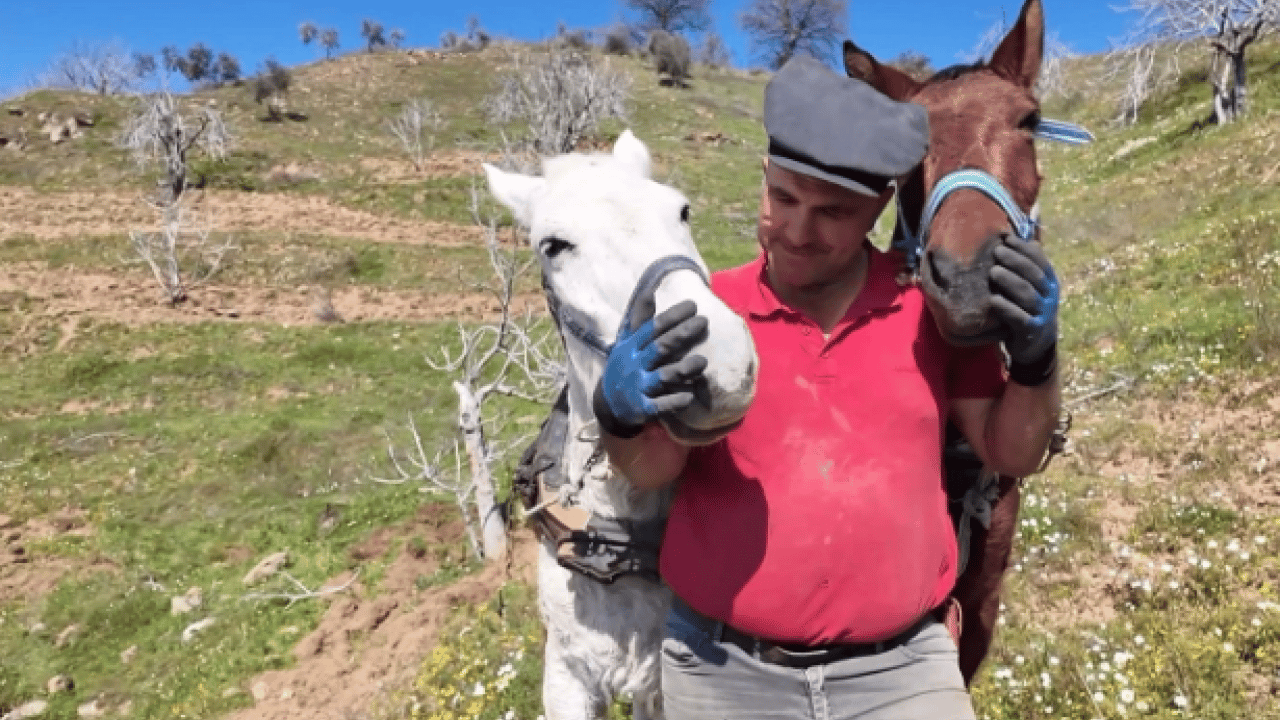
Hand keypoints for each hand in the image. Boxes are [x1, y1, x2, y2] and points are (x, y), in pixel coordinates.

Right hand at [593, 299, 707, 437]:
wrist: (608, 405)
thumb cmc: (625, 367)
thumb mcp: (627, 342)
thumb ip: (640, 319)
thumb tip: (649, 291)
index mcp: (632, 347)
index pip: (653, 328)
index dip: (672, 316)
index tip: (693, 305)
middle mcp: (635, 365)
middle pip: (660, 348)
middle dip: (681, 335)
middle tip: (703, 322)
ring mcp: (639, 387)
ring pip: (662, 377)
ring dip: (682, 369)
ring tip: (703, 361)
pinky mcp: (643, 408)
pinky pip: (659, 406)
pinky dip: (673, 402)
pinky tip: (689, 396)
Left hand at [990, 237, 1058, 380]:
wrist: (1035, 344)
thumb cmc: (1027, 307)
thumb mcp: (1030, 284)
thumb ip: (1026, 262)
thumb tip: (1024, 229)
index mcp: (1049, 281)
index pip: (1040, 260)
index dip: (1024, 248)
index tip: (1006, 239)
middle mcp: (1049, 296)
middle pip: (1034, 275)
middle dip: (1016, 262)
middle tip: (997, 252)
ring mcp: (1042, 313)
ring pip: (1027, 295)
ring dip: (1010, 282)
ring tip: (993, 273)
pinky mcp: (1031, 330)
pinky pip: (1019, 318)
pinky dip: (1007, 308)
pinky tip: (993, 301)